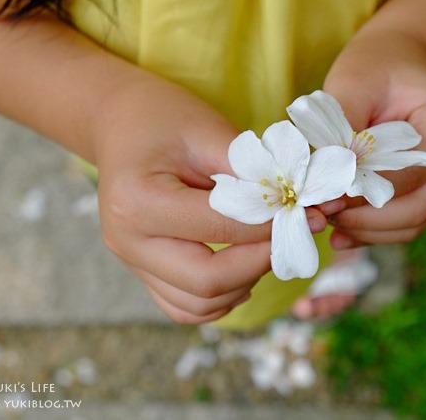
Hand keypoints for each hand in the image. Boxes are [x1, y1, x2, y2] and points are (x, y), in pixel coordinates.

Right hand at [92, 77, 326, 322]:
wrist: (119, 121)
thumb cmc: (162, 117)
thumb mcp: (207, 130)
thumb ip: (251, 173)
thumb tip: (299, 205)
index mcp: (138, 201)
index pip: (220, 229)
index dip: (269, 226)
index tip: (306, 214)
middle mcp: (127, 241)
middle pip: (208, 282)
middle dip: (261, 263)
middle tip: (291, 237)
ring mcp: (131, 262)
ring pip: (199, 305)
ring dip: (244, 284)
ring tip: (266, 248)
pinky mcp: (141, 272)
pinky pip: (185, 307)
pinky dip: (221, 298)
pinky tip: (242, 269)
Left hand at [322, 29, 425, 247]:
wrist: (398, 61)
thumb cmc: (374, 66)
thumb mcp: (352, 84)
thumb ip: (340, 130)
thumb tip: (323, 181)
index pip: (406, 175)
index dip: (363, 195)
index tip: (322, 199)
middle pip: (416, 209)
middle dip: (366, 221)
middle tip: (321, 216)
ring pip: (413, 222)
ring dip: (368, 231)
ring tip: (328, 223)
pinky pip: (406, 220)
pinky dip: (374, 230)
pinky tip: (342, 231)